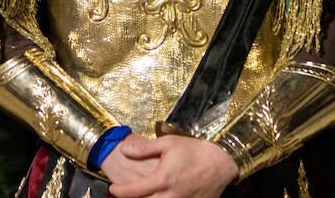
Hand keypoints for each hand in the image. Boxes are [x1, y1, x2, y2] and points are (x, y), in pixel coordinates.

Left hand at [106, 135, 237, 197]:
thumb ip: (144, 148)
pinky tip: (160, 196)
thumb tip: (124, 150)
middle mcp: (169, 196)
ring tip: (142, 195)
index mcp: (162, 180)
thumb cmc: (195, 150)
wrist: (222, 162)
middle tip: (126, 194)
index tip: (113, 189)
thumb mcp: (168, 143)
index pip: (132, 191)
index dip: (119, 192)